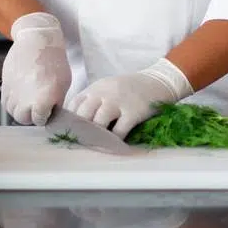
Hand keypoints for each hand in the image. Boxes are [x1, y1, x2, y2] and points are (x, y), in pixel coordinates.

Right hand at [1, 12, 71, 125]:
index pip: (39, 121)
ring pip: (12, 110)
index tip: (46, 111)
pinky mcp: (4, 83)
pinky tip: (20, 93)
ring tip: (28, 99)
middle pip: (23, 119)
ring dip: (20, 108)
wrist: (38, 41)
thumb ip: (55, 103)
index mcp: (43, 100)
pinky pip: (5, 100)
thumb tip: (49, 114)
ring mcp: (13, 91)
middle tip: (37, 106)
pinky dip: (12, 101)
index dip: (44, 117)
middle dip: (30, 115)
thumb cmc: (54, 61)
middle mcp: (25, 98)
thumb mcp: (63, 84)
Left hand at [69, 58, 192, 138]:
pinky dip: (115, 141)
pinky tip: (114, 146)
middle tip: (81, 144)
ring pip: (98, 123)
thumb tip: (76, 123)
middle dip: (80, 131)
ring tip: (96, 147)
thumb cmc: (130, 88)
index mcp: (96, 88)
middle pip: (83, 115)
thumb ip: (93, 100)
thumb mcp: (108, 88)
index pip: (74, 104)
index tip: (70, 133)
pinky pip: (119, 131)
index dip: (69, 121)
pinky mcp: (133, 112)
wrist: (158, 81)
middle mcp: (104, 93)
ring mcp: (118, 102)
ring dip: (96, 137)